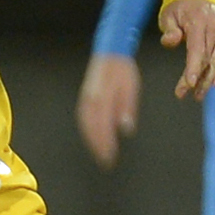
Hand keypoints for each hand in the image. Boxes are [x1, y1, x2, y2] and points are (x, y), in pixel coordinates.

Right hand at [75, 54, 141, 169]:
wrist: (110, 53)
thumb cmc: (123, 71)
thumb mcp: (131, 88)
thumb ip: (127, 109)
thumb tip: (126, 129)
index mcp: (103, 99)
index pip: (103, 127)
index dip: (106, 144)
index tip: (110, 157)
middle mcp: (91, 101)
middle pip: (92, 129)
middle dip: (98, 147)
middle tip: (105, 161)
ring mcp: (86, 99)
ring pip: (85, 125)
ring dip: (91, 140)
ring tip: (98, 153)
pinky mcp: (85, 97)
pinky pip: (83, 118)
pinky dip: (87, 130)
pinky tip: (92, 137)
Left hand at [156, 0, 214, 100]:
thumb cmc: (179, 8)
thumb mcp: (168, 16)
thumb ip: (169, 30)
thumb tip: (170, 40)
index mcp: (199, 20)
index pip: (197, 49)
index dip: (193, 68)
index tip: (189, 84)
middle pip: (208, 58)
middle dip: (197, 79)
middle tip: (183, 93)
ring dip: (208, 79)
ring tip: (198, 94)